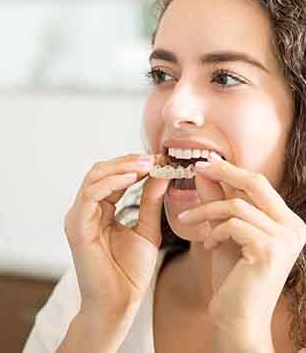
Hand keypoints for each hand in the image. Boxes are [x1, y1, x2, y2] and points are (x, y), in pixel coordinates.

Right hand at [64, 153, 169, 317]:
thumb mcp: (147, 228)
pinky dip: (112, 182)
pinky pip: (91, 195)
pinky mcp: (77, 226)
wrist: (120, 304)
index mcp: (99, 211)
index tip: (158, 158)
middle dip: (127, 161)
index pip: (112, 176)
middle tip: (152, 157)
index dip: (134, 165)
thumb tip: (161, 172)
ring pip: (94, 177)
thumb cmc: (130, 272)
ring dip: (121, 167)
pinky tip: (132, 178)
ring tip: (146, 164)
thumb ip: (151, 201)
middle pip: (100, 171)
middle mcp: (85, 210)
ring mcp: (78, 217)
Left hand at [178, 155, 305, 340]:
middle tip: (197, 167)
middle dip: (223, 171)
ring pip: (236, 204)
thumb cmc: (233, 278)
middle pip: (255, 182)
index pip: (259, 184)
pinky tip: (208, 245)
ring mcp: (285, 238)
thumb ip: (218, 201)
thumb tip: (205, 170)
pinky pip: (233, 224)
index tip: (205, 162)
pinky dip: (214, 231)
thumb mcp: (224, 232)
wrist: (237, 320)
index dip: (231, 169)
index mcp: (286, 221)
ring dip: (205, 210)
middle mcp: (293, 227)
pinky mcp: (269, 250)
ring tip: (189, 222)